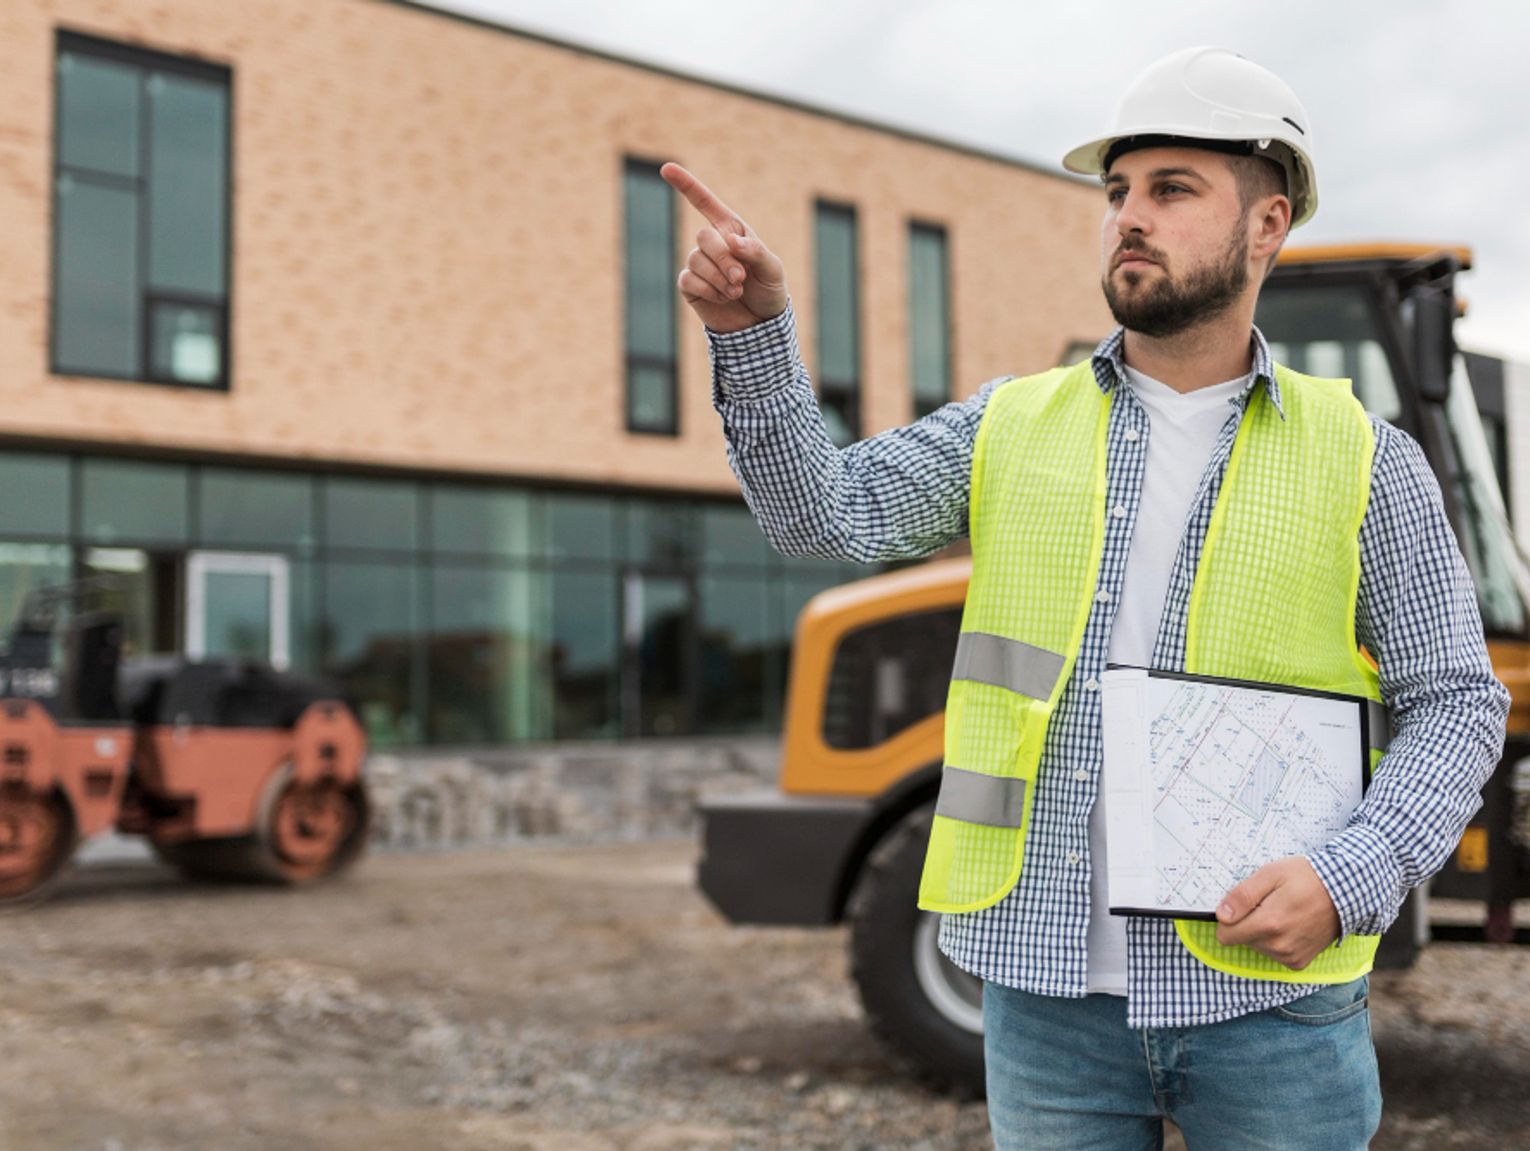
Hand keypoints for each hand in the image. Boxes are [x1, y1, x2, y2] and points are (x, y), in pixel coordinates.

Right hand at [660, 162, 787, 332]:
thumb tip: (731, 241)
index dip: (686, 185)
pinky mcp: (690, 286)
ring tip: (736, 291)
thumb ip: (755, 252)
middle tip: (741, 278)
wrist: (759, 325)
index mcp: (732, 230)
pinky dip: (708, 290)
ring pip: (696, 260)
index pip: (705, 202)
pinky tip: (723, 298)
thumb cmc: (768, 290)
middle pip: (704, 237)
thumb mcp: (772, 269)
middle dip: (723, 259)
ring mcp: (699, 264)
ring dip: (719, 279)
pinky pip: (689, 280)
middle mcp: (713, 244)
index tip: (665, 168)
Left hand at [1214, 856, 1340, 969]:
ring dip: (1263, 932)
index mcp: (1268, 924)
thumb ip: (1243, 896)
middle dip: (1248, 922)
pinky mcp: (1299, 962)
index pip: (1225, 935)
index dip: (1229, 918)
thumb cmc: (1306, 878)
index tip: (1243, 905)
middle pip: (1241, 940)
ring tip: (1283, 912)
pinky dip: (1277, 941)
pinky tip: (1292, 925)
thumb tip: (1221, 915)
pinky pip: (1274, 954)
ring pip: (1257, 947)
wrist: (1345, 892)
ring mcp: (1290, 956)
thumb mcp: (1270, 874)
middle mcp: (1278, 946)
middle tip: (1269, 903)